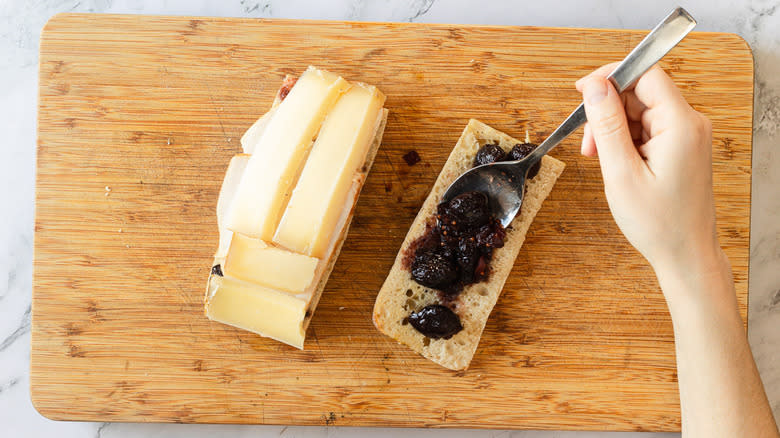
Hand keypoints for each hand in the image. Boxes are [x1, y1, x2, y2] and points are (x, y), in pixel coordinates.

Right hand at [576, 63, 724, 284]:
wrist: (685, 255)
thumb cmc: (659, 223)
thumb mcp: (621, 172)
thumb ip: (606, 125)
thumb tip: (593, 87)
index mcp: (680, 125)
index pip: (646, 74)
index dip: (610, 76)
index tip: (582, 91)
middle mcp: (689, 124)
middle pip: (640, 92)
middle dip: (607, 111)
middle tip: (588, 144)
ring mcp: (686, 136)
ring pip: (639, 111)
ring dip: (613, 128)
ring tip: (600, 159)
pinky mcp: (680, 147)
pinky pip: (646, 129)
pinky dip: (624, 141)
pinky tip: (614, 163)